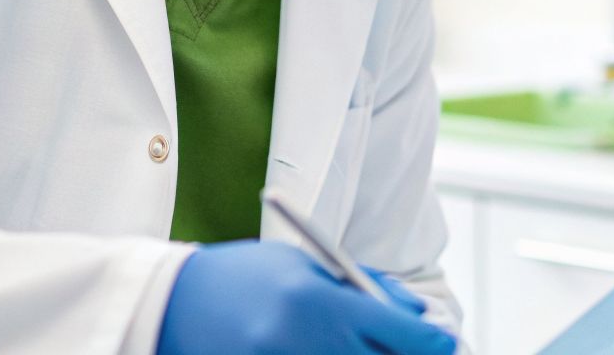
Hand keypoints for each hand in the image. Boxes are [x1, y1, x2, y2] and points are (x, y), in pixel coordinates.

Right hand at [156, 240, 456, 354]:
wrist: (169, 305)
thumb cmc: (247, 278)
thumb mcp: (309, 267)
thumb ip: (368, 291)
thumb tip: (422, 319)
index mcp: (319, 302)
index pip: (406, 338)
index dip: (434, 343)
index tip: (444, 342)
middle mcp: (304, 342)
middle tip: (403, 347)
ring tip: (348, 341)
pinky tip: (327, 349)